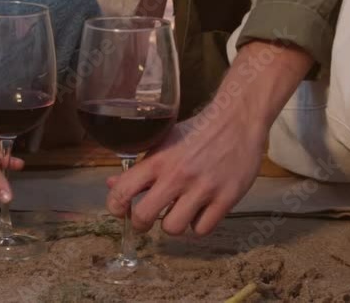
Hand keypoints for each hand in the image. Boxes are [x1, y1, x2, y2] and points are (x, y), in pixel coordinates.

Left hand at [106, 108, 266, 234]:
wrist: (237, 120)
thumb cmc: (197, 132)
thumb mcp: (163, 142)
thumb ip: (139, 166)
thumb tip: (112, 184)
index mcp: (158, 160)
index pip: (123, 190)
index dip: (115, 206)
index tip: (120, 210)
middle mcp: (177, 176)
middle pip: (144, 217)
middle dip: (140, 223)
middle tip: (146, 219)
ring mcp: (203, 189)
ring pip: (173, 228)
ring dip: (172, 224)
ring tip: (177, 212)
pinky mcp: (226, 199)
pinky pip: (202, 229)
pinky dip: (199, 224)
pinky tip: (200, 211)